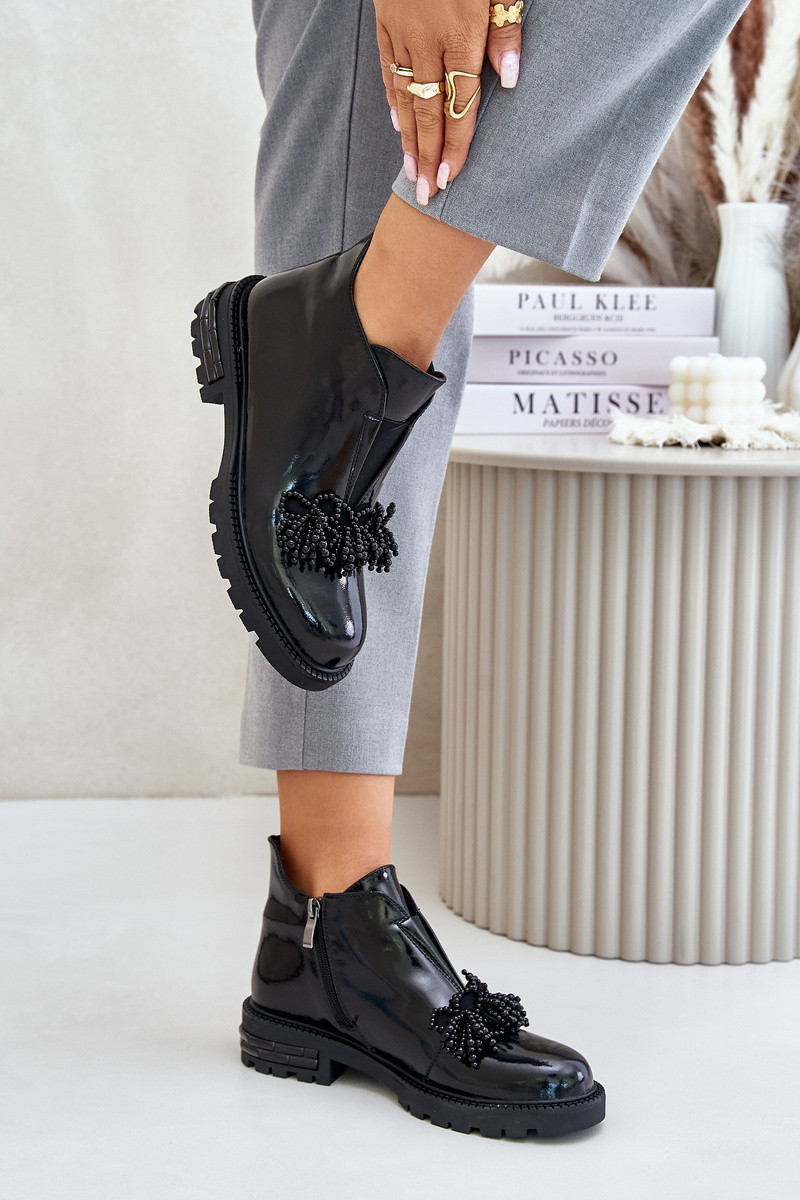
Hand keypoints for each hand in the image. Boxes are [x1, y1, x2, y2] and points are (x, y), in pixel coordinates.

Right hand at [373, 1, 521, 204]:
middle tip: (425, 195)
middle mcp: (426, 41)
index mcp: (460, 34)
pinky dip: (394, 101)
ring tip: (412, 172)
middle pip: (428, 111)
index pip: (460, 105)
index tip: (451, 180)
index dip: (456, 146)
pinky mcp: (386, 20)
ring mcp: (402, 32)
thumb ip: (506, 29)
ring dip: (408, 138)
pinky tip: (397, 124)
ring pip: (405, 96)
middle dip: (428, 157)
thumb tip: (508, 82)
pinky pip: (389, 70)